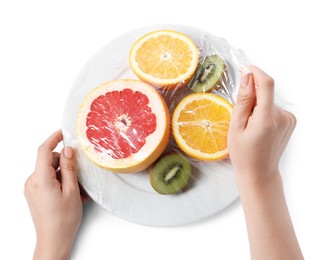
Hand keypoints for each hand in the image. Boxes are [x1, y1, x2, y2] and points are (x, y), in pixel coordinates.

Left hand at [24, 130, 87, 259]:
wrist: (54, 239)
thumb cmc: (63, 219)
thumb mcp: (72, 190)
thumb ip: (69, 168)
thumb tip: (67, 150)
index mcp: (40, 179)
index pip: (44, 151)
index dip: (53, 138)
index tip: (63, 132)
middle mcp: (32, 182)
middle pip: (48, 160)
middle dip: (64, 162)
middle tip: (79, 172)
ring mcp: (32, 188)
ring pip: (49, 170)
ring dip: (63, 174)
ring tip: (76, 188)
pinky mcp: (35, 194)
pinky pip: (47, 179)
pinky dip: (59, 181)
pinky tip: (70, 192)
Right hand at [228, 65, 295, 183]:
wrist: (259, 172)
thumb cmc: (244, 154)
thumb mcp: (236, 127)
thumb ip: (243, 100)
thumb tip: (247, 76)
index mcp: (267, 119)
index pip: (266, 84)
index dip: (256, 72)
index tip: (246, 68)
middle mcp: (282, 117)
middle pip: (266, 93)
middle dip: (252, 96)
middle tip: (241, 115)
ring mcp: (289, 119)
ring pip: (269, 100)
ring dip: (257, 105)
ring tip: (250, 125)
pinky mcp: (291, 121)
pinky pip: (273, 107)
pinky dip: (264, 111)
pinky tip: (259, 126)